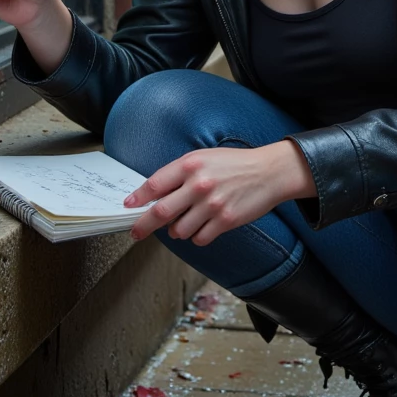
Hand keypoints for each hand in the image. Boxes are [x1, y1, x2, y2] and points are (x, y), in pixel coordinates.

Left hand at [124, 140, 316, 246]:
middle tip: (135, 232)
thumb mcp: (204, 158)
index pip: (155, 184)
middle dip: (144, 225)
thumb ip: (180, 174)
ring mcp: (212, 204)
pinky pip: (199, 238)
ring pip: (179, 230)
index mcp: (191, 165)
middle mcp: (199, 184)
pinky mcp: (225, 221)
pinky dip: (196, 236)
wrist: (268, 172)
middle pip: (161, 212)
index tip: (128, 206)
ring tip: (186, 221)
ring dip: (177, 231)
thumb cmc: (234, 164)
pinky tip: (203, 226)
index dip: (138, 197)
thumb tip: (155, 195)